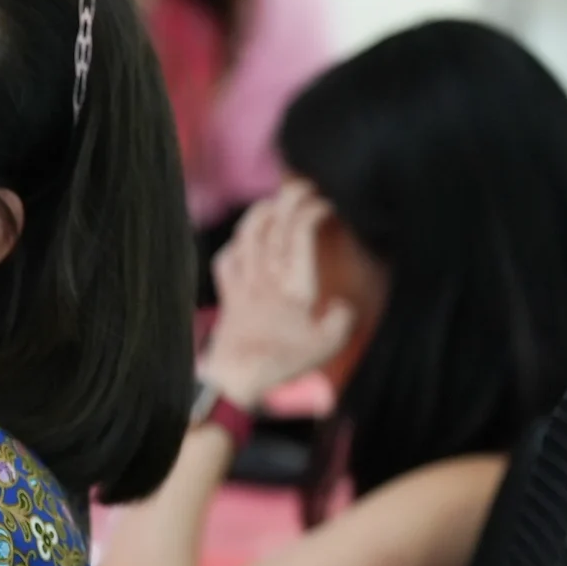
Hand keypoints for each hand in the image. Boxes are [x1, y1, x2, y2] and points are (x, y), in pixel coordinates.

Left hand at [207, 183, 357, 405]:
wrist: (235, 379)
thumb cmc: (283, 362)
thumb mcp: (328, 344)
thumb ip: (341, 319)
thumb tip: (341, 306)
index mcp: (293, 283)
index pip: (299, 233)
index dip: (312, 210)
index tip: (328, 203)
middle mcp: (265, 275)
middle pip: (274, 224)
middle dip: (289, 198)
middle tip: (305, 186)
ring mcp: (242, 281)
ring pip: (246, 234)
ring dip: (261, 212)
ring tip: (276, 201)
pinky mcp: (226, 293)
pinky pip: (226, 258)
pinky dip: (236, 243)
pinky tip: (244, 239)